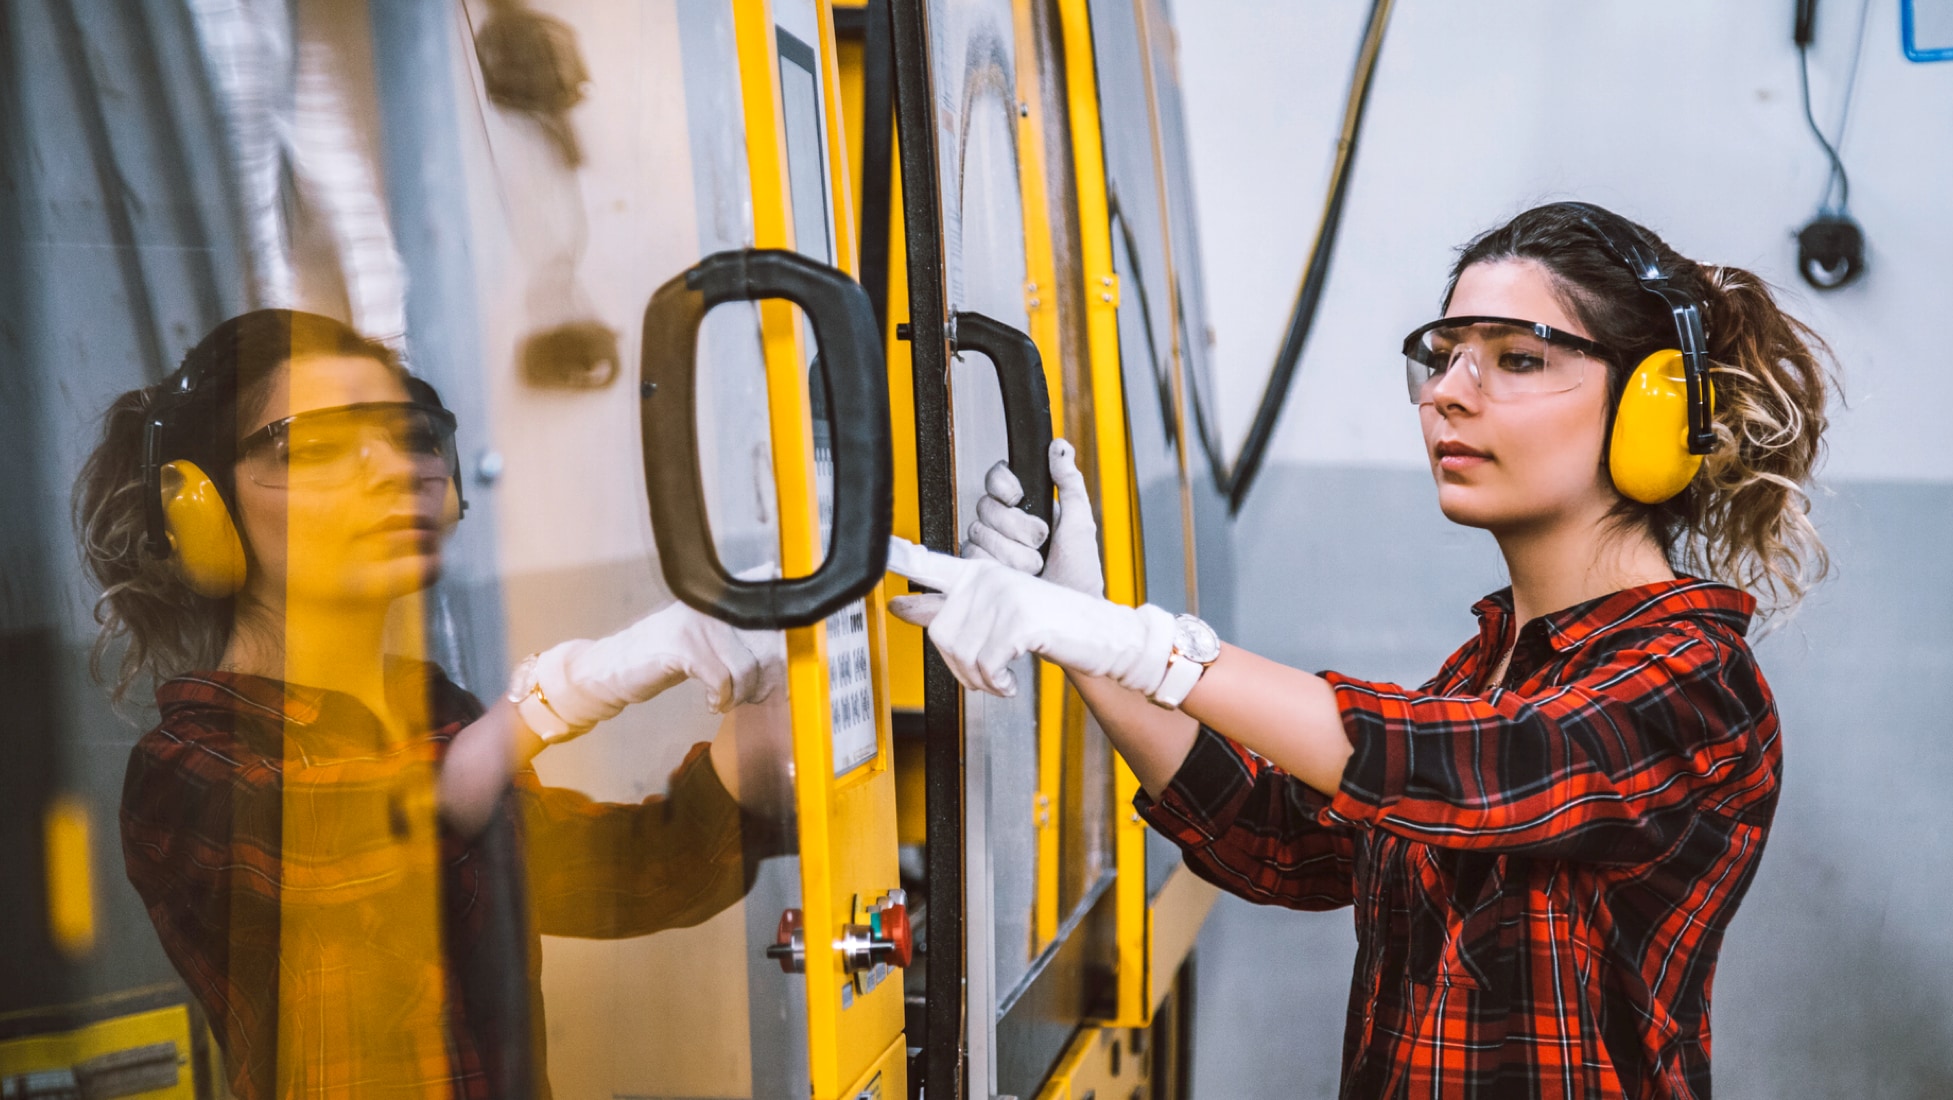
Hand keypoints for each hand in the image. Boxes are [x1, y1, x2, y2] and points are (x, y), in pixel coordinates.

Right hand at [535, 601, 775, 729]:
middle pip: (767, 641)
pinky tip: (711, 703)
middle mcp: (713, 604)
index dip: (786, 639)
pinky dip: (721, 699)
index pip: (769, 606)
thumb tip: (783, 656)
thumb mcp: (704, 639)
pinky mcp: (683, 647)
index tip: (787, 669)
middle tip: (761, 695)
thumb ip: (738, 638)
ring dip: (742, 693)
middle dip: (770, 676)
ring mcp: (697, 624)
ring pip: (746, 666)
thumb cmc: (662, 656)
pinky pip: (722, 680)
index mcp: (721, 597)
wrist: (611, 668)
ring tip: (728, 700)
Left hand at [885, 537, 1172, 697]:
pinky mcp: (1021, 620)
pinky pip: (986, 665)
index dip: (901, 557)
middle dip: (959, 665)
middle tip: (986, 673)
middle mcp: (989, 576)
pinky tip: (1011, 680)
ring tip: (1001, 675)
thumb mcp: (999, 616)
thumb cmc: (1055, 627)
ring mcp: (1005, 595)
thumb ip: (951, 611)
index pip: (930, 562)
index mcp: (981, 572)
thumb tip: (899, 605)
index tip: (883, 547)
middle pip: (941, 633)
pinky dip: (997, 683)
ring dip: (980, 679)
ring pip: (962, 653)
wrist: (1103, 637)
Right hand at [886, 439, 1103, 621]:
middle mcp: (1000, 531)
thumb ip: (1069, 482)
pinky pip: (960, 570)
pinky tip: (961, 585)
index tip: (1017, 495)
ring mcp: (986, 557)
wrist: (1071, 617)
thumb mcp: (1079, 522)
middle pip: (985, 510)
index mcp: (1021, 512)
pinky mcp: (975, 583)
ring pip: (977, 539)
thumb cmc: (1078, 574)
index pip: (995, 483)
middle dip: (1016, 527)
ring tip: (1031, 570)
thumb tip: (1059, 447)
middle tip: (1038, 543)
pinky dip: (967, 577)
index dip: (1003, 486)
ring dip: (1008, 556)